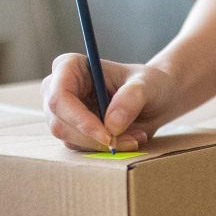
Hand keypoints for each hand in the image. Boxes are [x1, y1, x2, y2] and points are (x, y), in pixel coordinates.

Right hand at [42, 54, 179, 152]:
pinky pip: (81, 148)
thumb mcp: (148, 85)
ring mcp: (63, 112)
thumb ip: (131, 99)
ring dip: (104, 145)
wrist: (157, 100)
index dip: (79, 119)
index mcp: (70, 66)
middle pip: (60, 122)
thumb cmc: (150, 84)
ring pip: (69, 139)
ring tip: (136, 136)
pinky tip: (129, 139)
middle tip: (131, 141)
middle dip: (95, 138)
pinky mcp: (71, 130)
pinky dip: (106, 149)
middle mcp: (58, 88)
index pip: (60, 96)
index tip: (108, 136)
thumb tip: (111, 125)